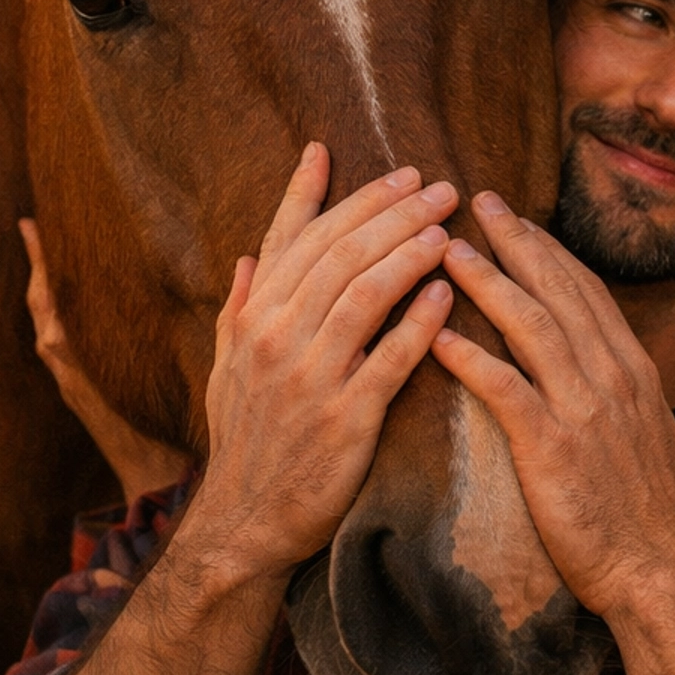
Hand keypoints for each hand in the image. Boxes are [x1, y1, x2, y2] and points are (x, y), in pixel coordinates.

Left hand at [21, 219, 193, 506]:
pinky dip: (64, 314)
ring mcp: (74, 382)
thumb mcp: (141, 397)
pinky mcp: (84, 390)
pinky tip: (82, 306)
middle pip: (42, 310)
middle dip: (37, 269)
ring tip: (55, 258)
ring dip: (48, 290)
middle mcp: (67, 372)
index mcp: (75, 367)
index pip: (47, 307)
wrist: (153, 485)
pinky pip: (64, 341)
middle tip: (35, 229)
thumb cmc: (159, 445)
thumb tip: (76, 331)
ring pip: (50, 325)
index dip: (38, 266)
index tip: (29, 226)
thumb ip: (116, 367)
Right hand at [189, 145, 456, 585]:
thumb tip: (250, 258)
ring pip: (364, 292)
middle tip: (434, 183)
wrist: (245, 524)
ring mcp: (308, 376)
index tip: (342, 151)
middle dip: (389, 210)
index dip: (322, 192)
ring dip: (409, 250)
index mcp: (252, 318)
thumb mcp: (226, 370)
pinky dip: (419, 322)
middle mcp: (274, 337)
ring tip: (447, 223)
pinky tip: (448, 293)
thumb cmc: (246, 443)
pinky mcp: (344, 419)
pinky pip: (388, 359)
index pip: (291, 238)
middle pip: (339, 252)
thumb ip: (239, 310)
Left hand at [431, 194, 674, 619]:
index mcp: (631, 370)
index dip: (546, 249)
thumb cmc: (643, 513)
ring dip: (489, 283)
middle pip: (558, 291)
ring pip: (533, 326)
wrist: (659, 569)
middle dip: (515, 242)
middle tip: (476, 201)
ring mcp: (586, 409)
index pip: (584, 291)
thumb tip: (588, 364)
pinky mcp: (556, 447)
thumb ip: (614, 392)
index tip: (515, 218)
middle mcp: (612, 377)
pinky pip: (508, 390)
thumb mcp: (642, 435)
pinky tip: (439, 336)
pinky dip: (473, 358)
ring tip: (447, 251)